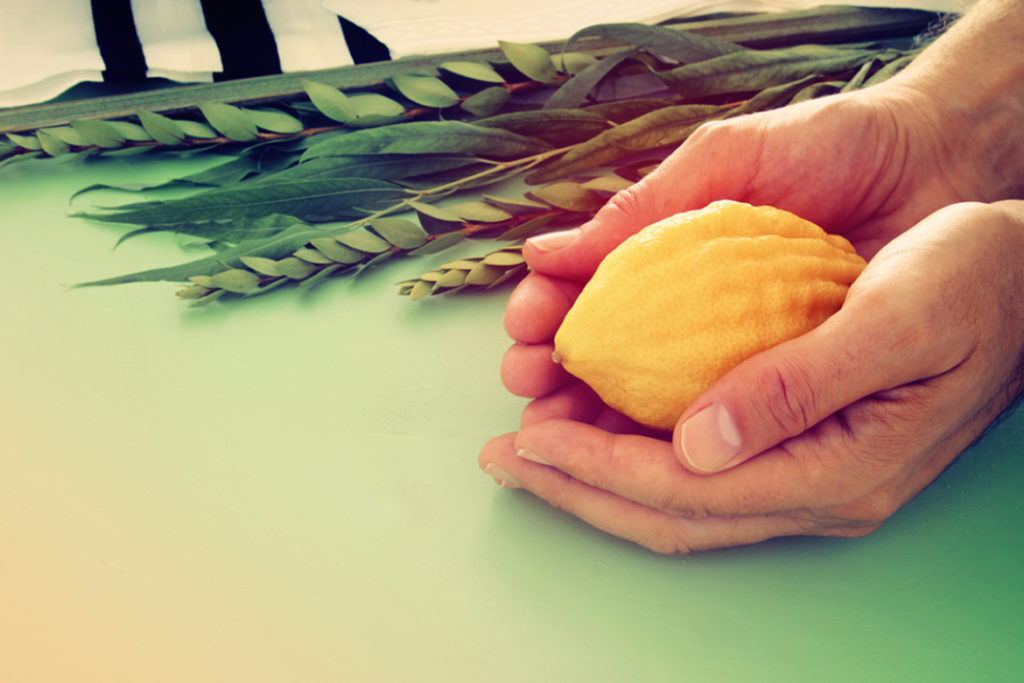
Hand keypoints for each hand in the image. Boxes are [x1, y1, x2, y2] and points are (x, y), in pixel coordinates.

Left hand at [482, 201, 1023, 551]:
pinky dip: (634, 444)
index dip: (596, 471)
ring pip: (677, 494)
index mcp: (841, 467)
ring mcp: (809, 470)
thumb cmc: (972, 281)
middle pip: (670, 511)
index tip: (525, 441)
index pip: (687, 492)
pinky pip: (699, 462)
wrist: (1020, 273)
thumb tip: (695, 443)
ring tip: (528, 438)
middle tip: (500, 457)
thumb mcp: (897, 318)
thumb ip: (799, 387)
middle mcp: (818, 486)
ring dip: (597, 471)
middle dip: (577, 488)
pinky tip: (594, 416)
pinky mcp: (801, 441)